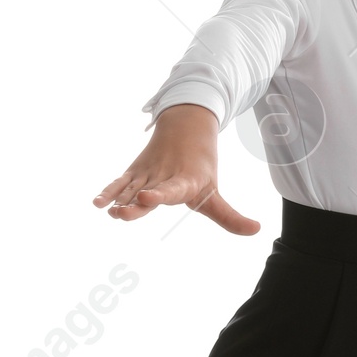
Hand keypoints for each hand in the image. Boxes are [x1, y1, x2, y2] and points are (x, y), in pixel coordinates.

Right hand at [93, 104, 259, 233]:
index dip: (160, 194)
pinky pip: (120, 182)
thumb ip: (230, 216)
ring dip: (118, 199)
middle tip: (121, 214)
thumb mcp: (214, 191)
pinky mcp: (135, 172)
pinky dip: (109, 191)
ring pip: (131, 188)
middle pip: (147, 191)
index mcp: (184, 181)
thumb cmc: (201, 167)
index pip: (172, 189)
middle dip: (135, 203)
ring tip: (108, 211)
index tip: (146, 197)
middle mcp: (163, 176)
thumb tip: (257, 229)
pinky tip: (98, 203)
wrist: (186, 126)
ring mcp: (147, 173)